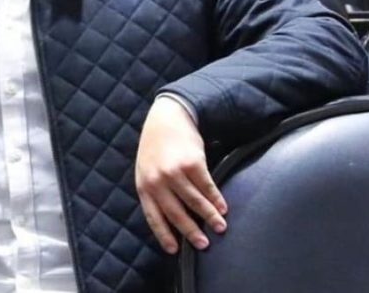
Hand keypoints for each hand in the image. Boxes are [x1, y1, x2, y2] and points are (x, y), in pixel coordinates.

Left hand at [135, 97, 226, 253]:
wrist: (166, 117)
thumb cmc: (156, 146)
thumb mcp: (146, 168)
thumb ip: (156, 190)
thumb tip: (171, 218)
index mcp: (144, 185)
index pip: (153, 216)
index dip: (164, 234)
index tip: (174, 250)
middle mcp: (157, 181)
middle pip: (177, 214)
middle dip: (192, 232)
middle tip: (204, 245)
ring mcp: (174, 172)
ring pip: (195, 202)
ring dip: (210, 217)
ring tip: (220, 227)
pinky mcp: (192, 163)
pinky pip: (207, 186)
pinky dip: (216, 199)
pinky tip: (224, 207)